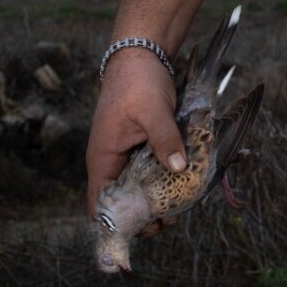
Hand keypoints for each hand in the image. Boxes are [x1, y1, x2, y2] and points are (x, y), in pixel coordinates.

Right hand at [86, 46, 185, 215]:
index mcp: (103, 159)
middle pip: (124, 201)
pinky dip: (165, 178)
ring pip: (140, 187)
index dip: (119, 223)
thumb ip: (165, 139)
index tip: (146, 230)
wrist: (142, 56)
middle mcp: (113, 163)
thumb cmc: (138, 83)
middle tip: (173, 219)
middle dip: (146, 214)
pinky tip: (185, 182)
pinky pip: (152, 170)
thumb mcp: (153, 111)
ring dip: (158, 197)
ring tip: (182, 203)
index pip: (102, 205)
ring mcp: (128, 156)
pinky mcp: (144, 147)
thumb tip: (179, 169)